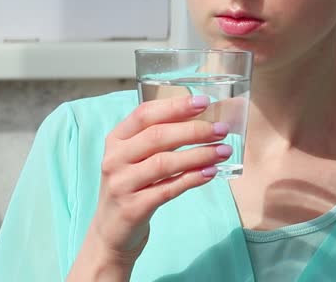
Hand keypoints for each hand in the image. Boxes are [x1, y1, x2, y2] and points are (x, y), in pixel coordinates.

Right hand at [69, 95, 229, 278]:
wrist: (111, 232)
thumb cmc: (133, 186)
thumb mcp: (136, 157)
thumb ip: (160, 137)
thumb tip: (205, 118)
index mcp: (116, 139)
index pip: (144, 114)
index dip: (175, 106)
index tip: (203, 102)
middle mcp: (114, 159)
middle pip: (158, 137)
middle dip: (195, 130)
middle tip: (221, 129)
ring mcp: (121, 184)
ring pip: (165, 162)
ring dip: (199, 154)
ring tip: (224, 151)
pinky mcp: (133, 208)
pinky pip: (168, 189)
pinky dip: (193, 178)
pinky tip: (212, 172)